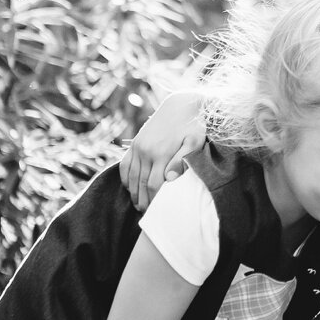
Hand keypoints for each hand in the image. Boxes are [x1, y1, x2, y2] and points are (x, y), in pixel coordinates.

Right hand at [120, 92, 206, 210]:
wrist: (182, 104)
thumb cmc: (193, 125)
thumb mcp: (194, 142)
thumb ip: (182, 160)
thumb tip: (170, 179)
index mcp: (162, 153)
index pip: (155, 185)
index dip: (155, 201)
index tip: (158, 212)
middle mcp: (146, 150)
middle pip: (141, 184)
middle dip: (144, 201)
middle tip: (147, 215)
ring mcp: (138, 146)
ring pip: (132, 177)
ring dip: (134, 194)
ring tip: (139, 205)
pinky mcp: (135, 143)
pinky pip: (125, 165)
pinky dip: (126, 179)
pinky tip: (131, 188)